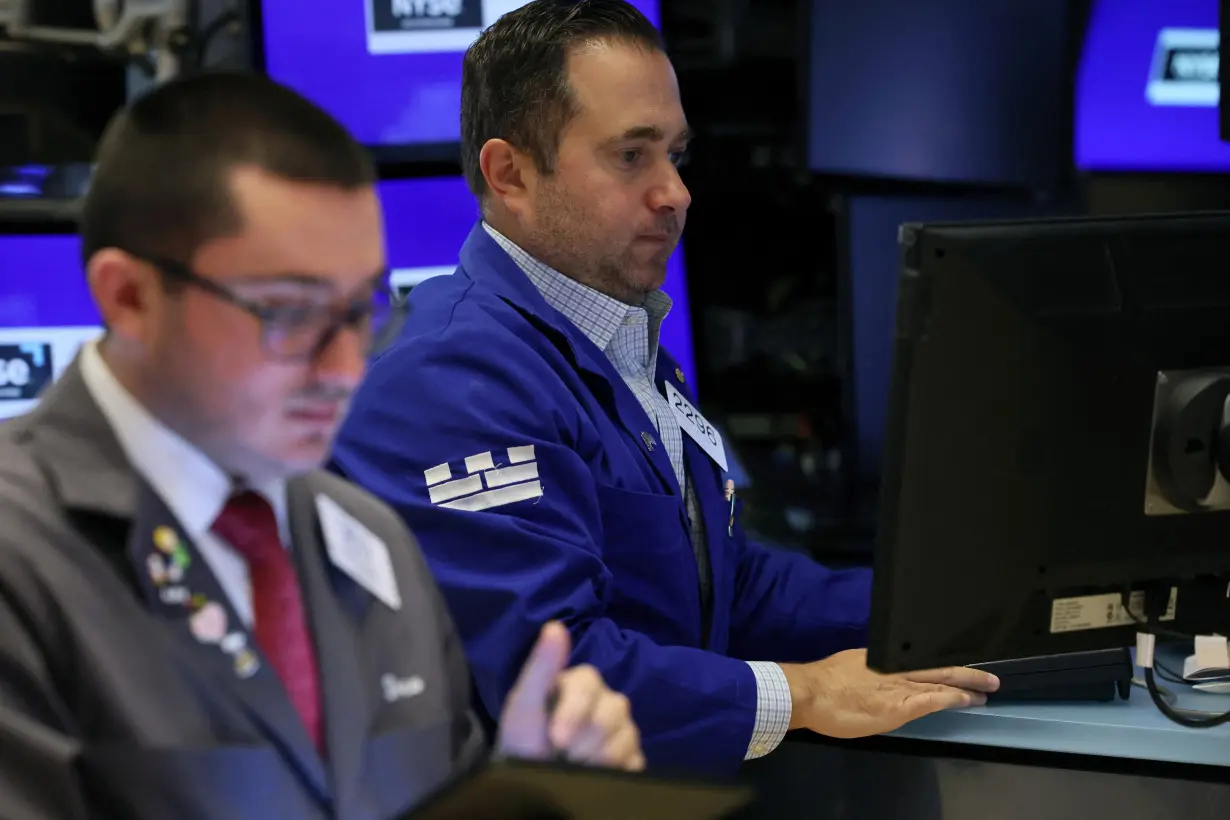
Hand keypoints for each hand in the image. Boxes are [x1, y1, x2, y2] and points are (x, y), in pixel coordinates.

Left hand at [496, 622, 644, 770]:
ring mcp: (623, 729)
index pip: (590, 685)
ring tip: (575, 766)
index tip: (555, 738)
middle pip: (613, 711)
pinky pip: (636, 762)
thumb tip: (555, 626)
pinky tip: (596, 774)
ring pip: (627, 738)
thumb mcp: (523, 703)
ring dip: (596, 760)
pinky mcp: (633, 758)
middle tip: (562, 753)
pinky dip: (615, 773)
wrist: (529, 780)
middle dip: (583, 741)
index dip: (573, 714)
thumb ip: (540, 666)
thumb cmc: (524, 738)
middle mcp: (608, 701)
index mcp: (583, 682)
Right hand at [780, 649, 999, 738]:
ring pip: (941, 680)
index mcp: (881, 661)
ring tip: (987, 688)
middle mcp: (895, 669)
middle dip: (965, 671)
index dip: (940, 663)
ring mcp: (900, 686)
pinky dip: (953, 698)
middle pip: (938, 667)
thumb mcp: (848, 669)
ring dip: (967, 685)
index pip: (918, 660)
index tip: (955, 665)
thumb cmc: (822, 685)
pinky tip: (969, 700)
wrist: (811, 693)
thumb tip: (875, 679)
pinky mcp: (901, 704)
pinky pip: (934, 699)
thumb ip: (867, 674)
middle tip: (989, 676)